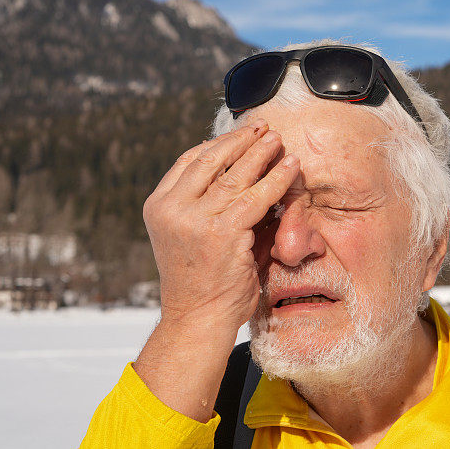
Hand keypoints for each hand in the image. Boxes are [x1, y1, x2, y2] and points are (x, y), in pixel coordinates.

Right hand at [142, 118, 299, 331]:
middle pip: (210, 160)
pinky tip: (291, 166)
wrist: (197, 320)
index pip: (188, 161)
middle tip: (262, 129)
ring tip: (277, 139)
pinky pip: (258, 196)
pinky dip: (277, 178)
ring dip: (260, 152)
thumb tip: (243, 173)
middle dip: (240, 141)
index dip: (217, 144)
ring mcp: (194, 219)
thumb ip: (208, 205)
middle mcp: (172, 208)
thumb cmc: (200, 281)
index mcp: (158, 206)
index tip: (239, 136)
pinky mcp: (222, 231)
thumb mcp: (192, 234)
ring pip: (235, 174)